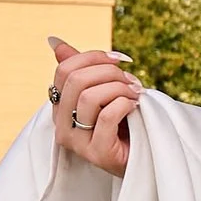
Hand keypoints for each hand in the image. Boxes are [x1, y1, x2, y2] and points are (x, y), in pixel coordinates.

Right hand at [49, 33, 144, 174]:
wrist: (146, 158)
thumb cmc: (124, 123)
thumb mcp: (103, 92)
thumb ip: (81, 70)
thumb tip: (54, 42)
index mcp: (60, 107)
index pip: (64, 69)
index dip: (93, 57)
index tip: (119, 59)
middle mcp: (62, 125)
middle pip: (76, 81)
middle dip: (109, 73)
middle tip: (131, 81)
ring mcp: (77, 142)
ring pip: (89, 97)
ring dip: (119, 89)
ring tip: (135, 95)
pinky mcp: (97, 154)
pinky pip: (106, 117)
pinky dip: (124, 105)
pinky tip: (135, 108)